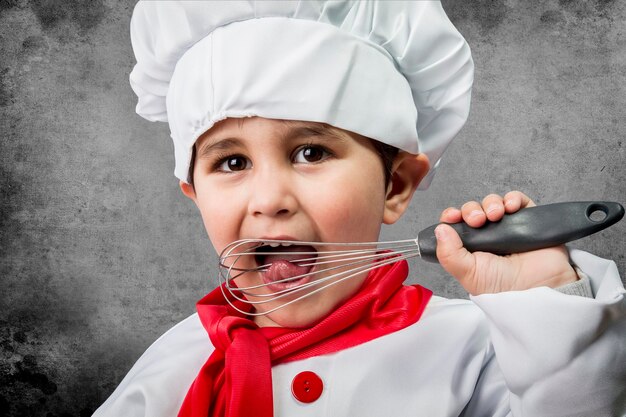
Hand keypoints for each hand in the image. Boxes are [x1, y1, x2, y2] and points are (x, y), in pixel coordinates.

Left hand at [435, 191, 578, 294]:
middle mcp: (487, 236)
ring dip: (491, 204)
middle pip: (472, 210)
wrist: (539, 287)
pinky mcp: (528, 220)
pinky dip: (513, 198)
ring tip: (495, 215)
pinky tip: (511, 207)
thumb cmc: (505, 286)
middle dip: (471, 210)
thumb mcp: (468, 273)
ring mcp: (507, 227)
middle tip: (477, 220)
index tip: (452, 216)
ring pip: (492, 203)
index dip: (451, 217)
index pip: (454, 224)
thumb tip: (439, 229)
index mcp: (469, 248)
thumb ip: (449, 253)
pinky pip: (518, 201)